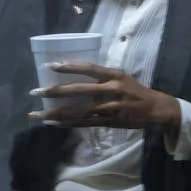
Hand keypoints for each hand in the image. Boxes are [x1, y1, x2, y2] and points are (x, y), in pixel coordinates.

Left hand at [28, 62, 181, 137]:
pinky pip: (83, 123)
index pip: (88, 69)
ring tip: (37, 113)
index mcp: (114, 76)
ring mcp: (109, 108)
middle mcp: (111, 91)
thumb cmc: (136, 91)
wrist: (155, 110)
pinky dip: (67, 124)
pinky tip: (52, 124)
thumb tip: (76, 75)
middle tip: (36, 92)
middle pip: (78, 91)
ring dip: (55, 113)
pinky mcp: (108, 122)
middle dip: (55, 92)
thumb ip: (102, 77)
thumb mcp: (122, 77)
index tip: (50, 66)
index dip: (69, 67)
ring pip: (77, 110)